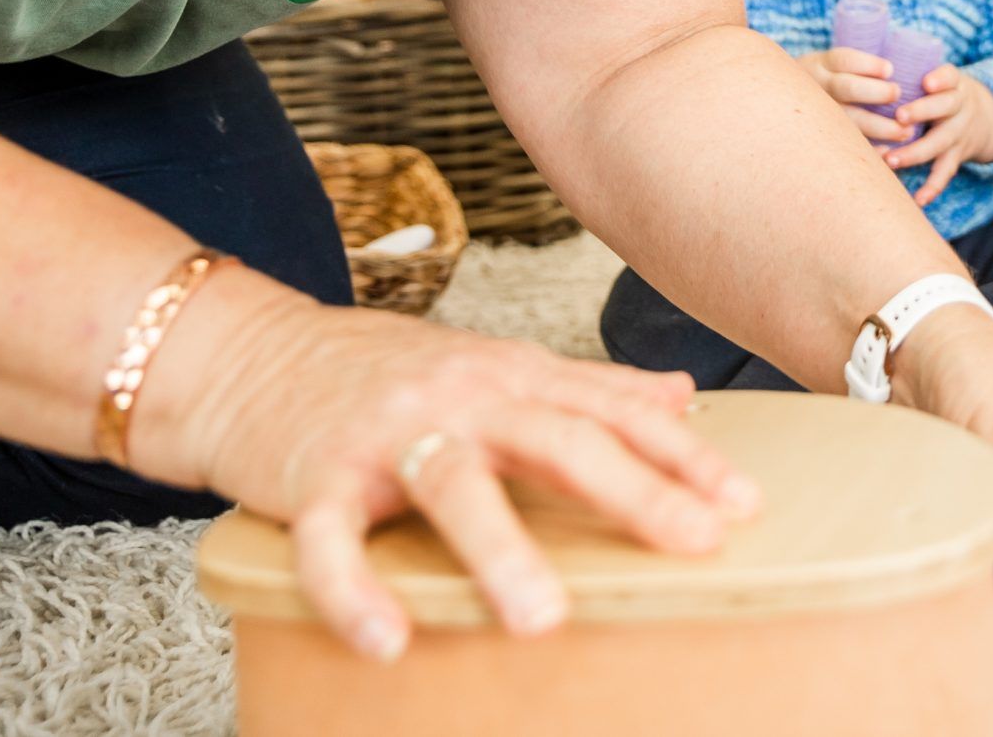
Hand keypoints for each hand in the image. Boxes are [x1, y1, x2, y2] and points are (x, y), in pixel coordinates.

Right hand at [139, 268, 759, 661]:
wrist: (248, 352)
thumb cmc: (383, 370)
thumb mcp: (496, 365)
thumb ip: (588, 385)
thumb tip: (682, 394)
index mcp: (509, 377)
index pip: (612, 412)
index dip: (683, 454)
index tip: (744, 501)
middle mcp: (458, 397)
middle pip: (558, 439)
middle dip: (633, 491)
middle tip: (696, 543)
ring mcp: (384, 436)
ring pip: (452, 486)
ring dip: (500, 550)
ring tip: (544, 619)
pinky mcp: (313, 481)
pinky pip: (332, 541)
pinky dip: (355, 591)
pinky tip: (388, 639)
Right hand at [795, 47, 913, 145]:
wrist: (780, 102)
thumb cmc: (825, 80)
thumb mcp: (830, 65)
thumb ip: (857, 66)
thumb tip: (902, 69)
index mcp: (823, 64)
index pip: (844, 60)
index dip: (867, 64)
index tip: (890, 70)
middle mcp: (817, 87)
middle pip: (846, 88)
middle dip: (875, 93)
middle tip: (898, 95)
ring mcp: (818, 113)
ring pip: (847, 121)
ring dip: (879, 127)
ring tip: (906, 131)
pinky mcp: (819, 137)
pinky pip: (842, 146)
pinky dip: (866, 150)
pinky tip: (888, 153)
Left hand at [888, 67, 992, 206]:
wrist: (984, 117)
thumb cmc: (942, 93)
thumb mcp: (939, 77)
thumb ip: (911, 71)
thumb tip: (863, 64)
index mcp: (953, 84)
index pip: (950, 77)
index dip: (940, 79)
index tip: (927, 82)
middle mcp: (959, 108)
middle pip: (945, 108)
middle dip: (922, 112)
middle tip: (899, 116)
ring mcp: (959, 134)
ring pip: (940, 143)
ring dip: (916, 152)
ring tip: (892, 160)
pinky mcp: (956, 156)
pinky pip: (945, 173)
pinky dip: (932, 188)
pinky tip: (918, 200)